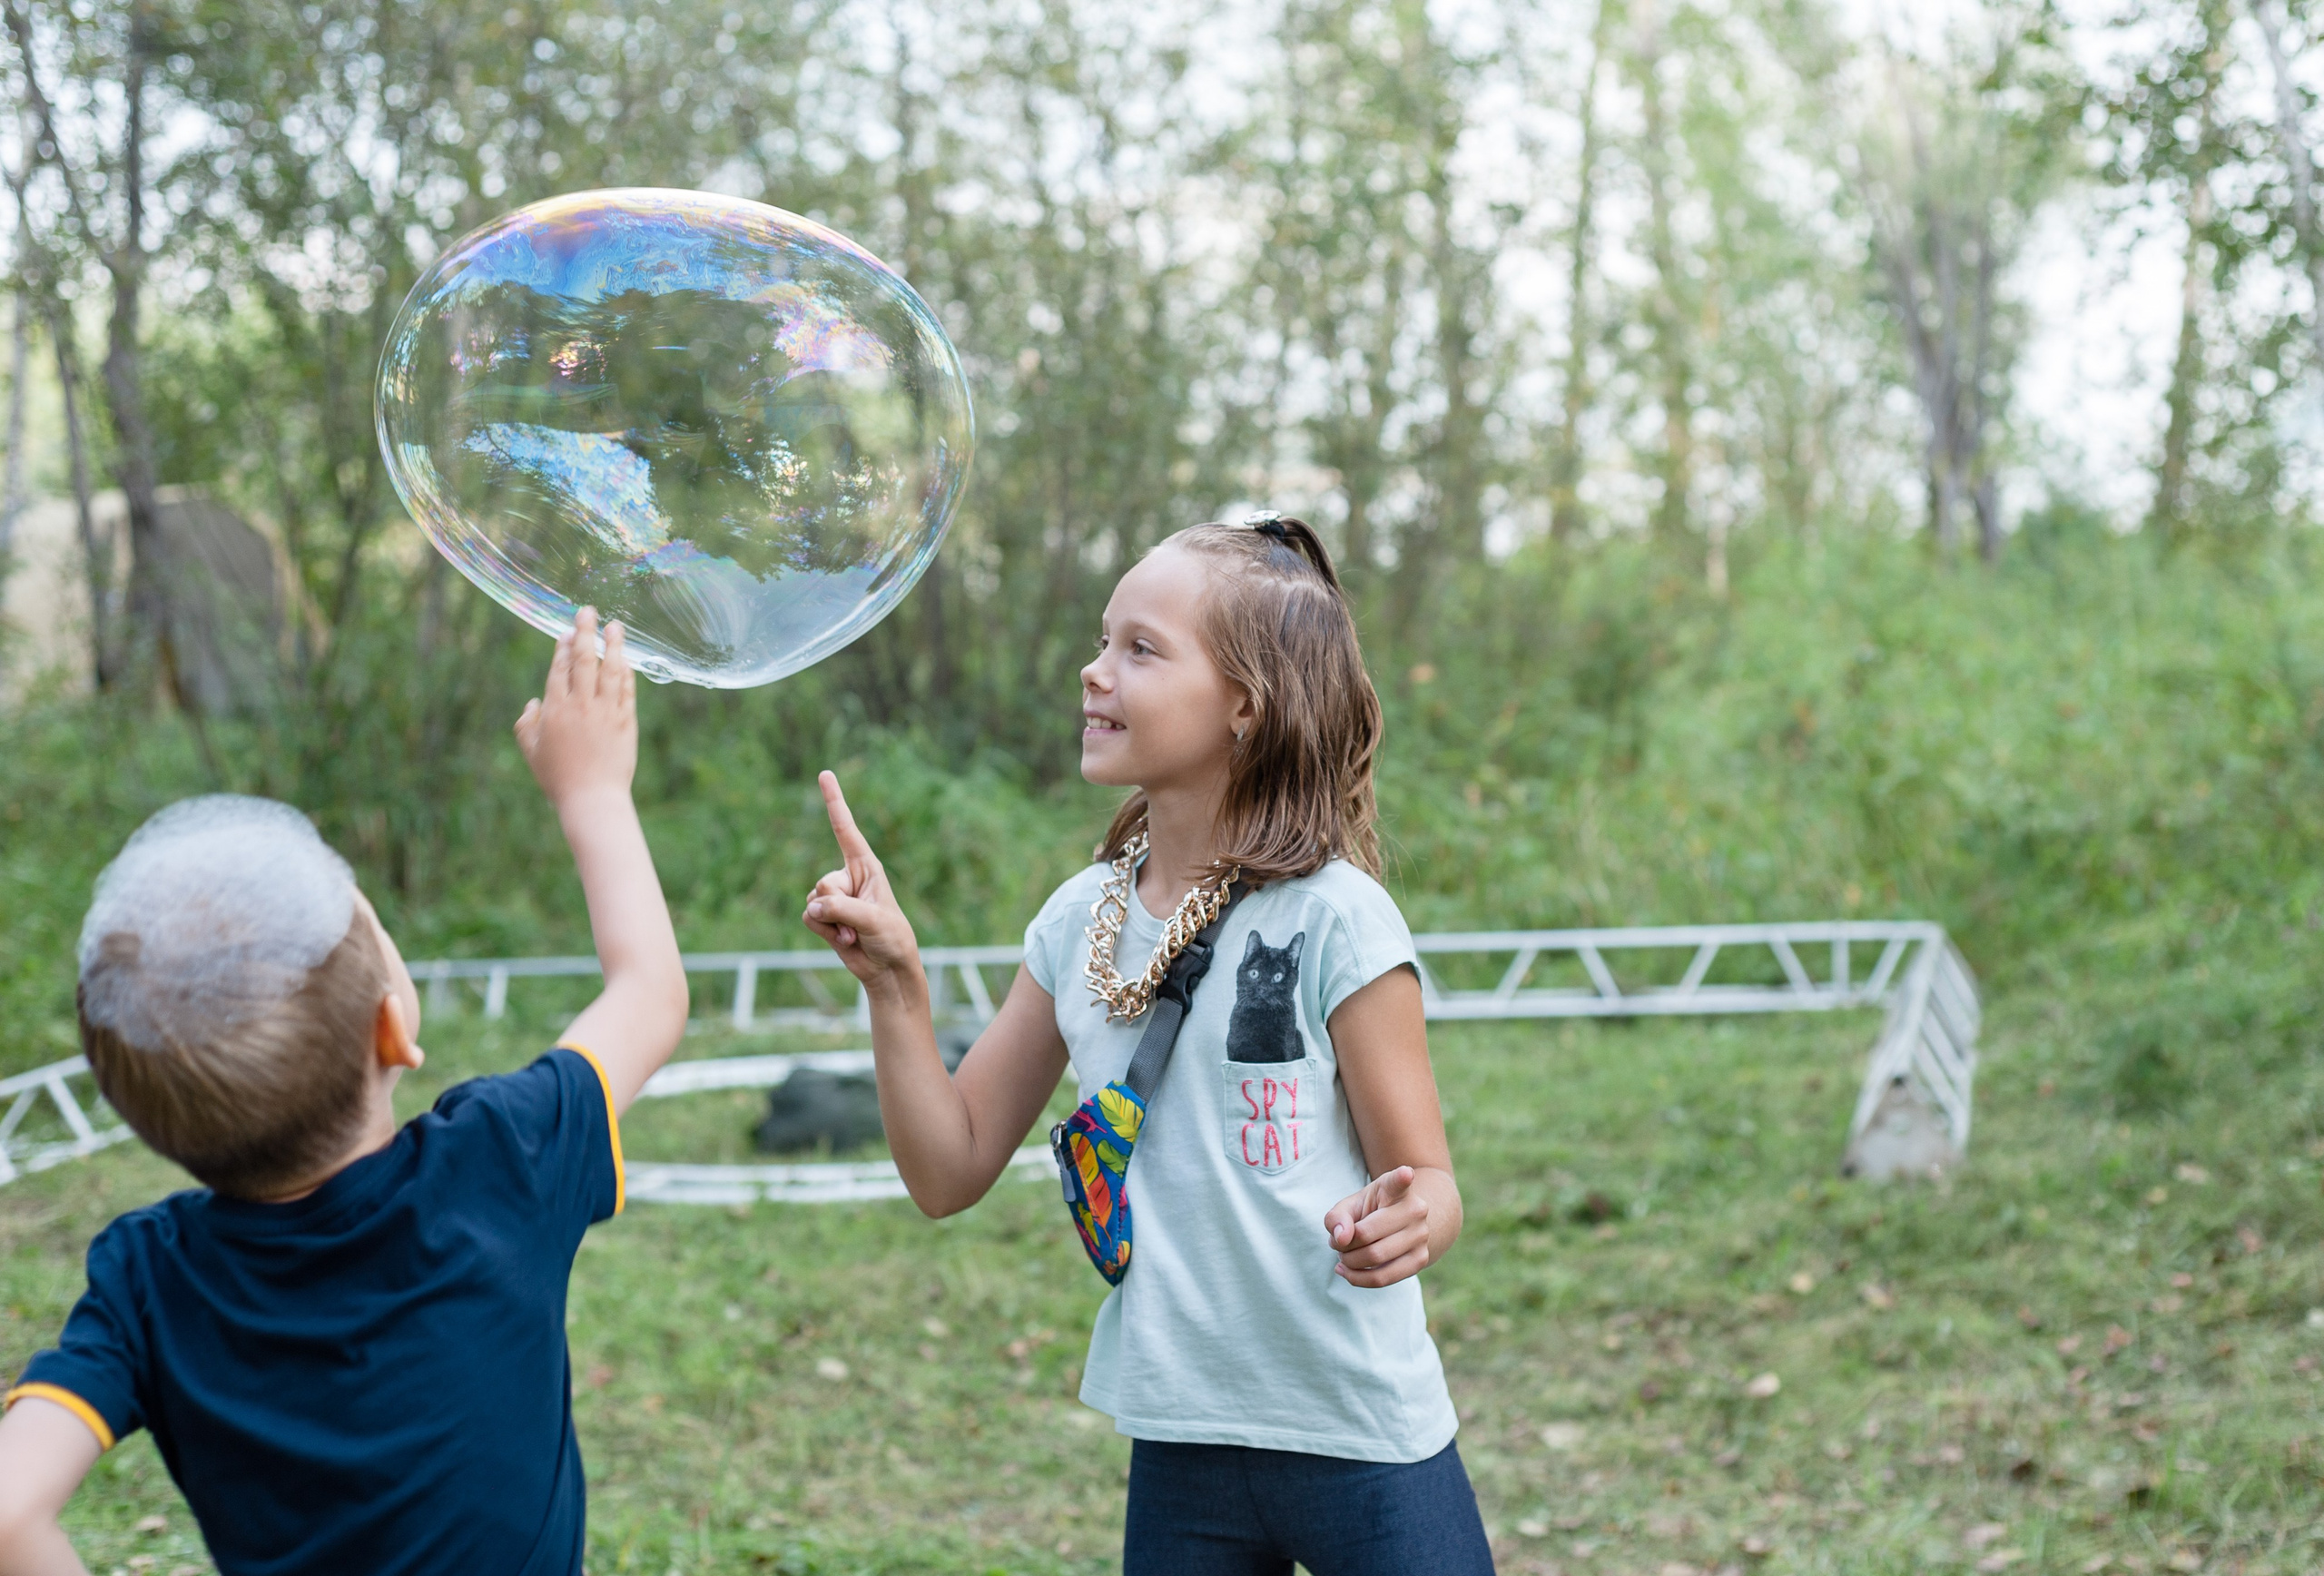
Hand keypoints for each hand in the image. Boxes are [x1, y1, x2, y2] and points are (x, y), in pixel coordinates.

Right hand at [515, 607, 637, 811]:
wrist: (592, 798)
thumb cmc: (558, 778)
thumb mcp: (532, 752)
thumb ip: (526, 724)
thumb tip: (533, 703)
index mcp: (555, 709)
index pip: (560, 668)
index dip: (563, 647)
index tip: (566, 632)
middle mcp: (581, 704)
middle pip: (584, 659)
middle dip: (585, 632)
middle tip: (588, 611)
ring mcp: (606, 711)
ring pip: (610, 668)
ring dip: (613, 644)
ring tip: (615, 625)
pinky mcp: (626, 721)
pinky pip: (627, 690)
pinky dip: (626, 672)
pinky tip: (626, 660)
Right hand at [802, 771, 922, 996]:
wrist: (887, 968)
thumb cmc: (892, 938)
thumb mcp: (875, 920)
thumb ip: (843, 910)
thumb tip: (812, 908)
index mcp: (867, 866)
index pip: (846, 829)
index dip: (834, 802)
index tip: (825, 774)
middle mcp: (849, 877)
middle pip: (824, 882)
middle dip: (838, 906)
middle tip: (859, 923)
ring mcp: (835, 897)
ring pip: (813, 900)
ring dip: (832, 923)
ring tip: (855, 933)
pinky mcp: (825, 916)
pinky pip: (808, 917)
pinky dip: (823, 931)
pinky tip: (844, 939)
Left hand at [1324, 1166, 1432, 1287]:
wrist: (1402, 1225)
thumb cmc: (1370, 1213)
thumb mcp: (1350, 1206)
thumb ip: (1337, 1217)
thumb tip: (1341, 1239)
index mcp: (1396, 1188)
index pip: (1399, 1181)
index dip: (1402, 1177)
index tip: (1404, 1173)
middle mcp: (1415, 1209)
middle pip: (1366, 1234)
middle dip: (1344, 1245)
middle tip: (1338, 1244)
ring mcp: (1422, 1235)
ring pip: (1375, 1258)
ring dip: (1350, 1262)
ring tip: (1344, 1257)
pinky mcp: (1421, 1260)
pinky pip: (1384, 1278)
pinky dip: (1359, 1279)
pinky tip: (1348, 1271)